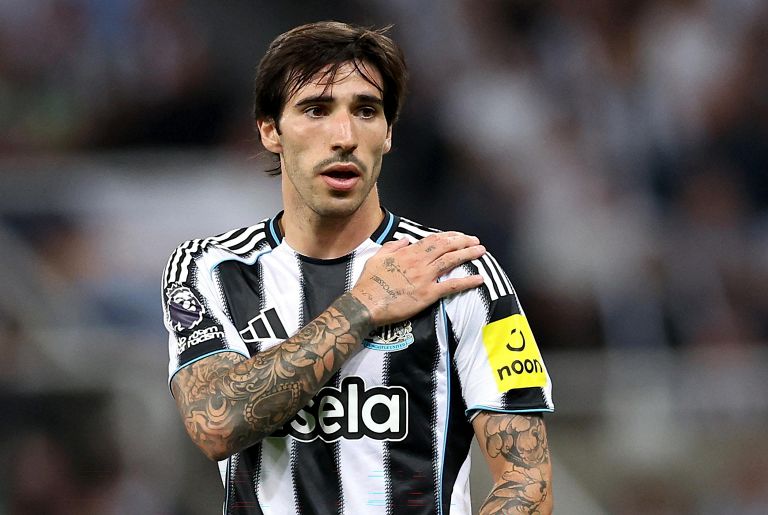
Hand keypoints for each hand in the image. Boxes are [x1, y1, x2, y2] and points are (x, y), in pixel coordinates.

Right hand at [350, 232, 485, 325]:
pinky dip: (467, 282)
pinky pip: (451, 286)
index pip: (433, 239)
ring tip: (481, 251)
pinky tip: (479, 279)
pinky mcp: (428, 294)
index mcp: (407, 253)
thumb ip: (392, 247)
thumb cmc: (369, 283)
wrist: (366, 303)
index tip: (458, 235)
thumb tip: (405, 240)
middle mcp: (419, 262)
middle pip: (446, 246)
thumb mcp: (376, 258)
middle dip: (463, 241)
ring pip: (451, 260)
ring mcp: (425, 277)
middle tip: (475, 241)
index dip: (449, 236)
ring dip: (468, 254)